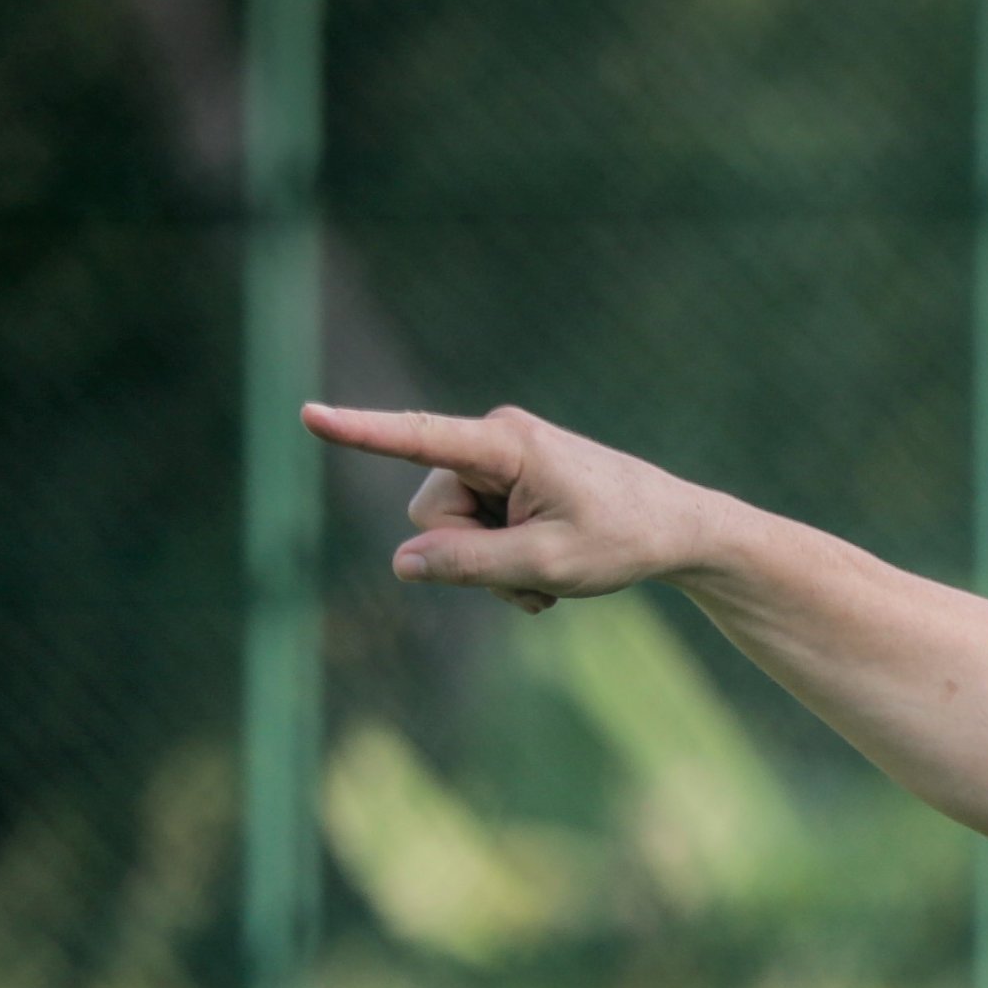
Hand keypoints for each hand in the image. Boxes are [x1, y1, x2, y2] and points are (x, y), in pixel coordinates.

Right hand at [300, 402, 714, 614]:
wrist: (679, 530)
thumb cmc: (624, 539)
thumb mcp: (547, 564)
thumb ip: (471, 565)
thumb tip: (401, 564)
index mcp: (505, 444)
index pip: (418, 438)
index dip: (360, 432)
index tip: (308, 415)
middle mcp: (494, 441)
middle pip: (431, 514)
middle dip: (471, 556)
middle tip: (539, 571)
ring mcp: (499, 461)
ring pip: (449, 531)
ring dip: (493, 566)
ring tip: (550, 571)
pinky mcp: (507, 481)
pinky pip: (472, 532)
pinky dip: (504, 561)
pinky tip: (547, 569)